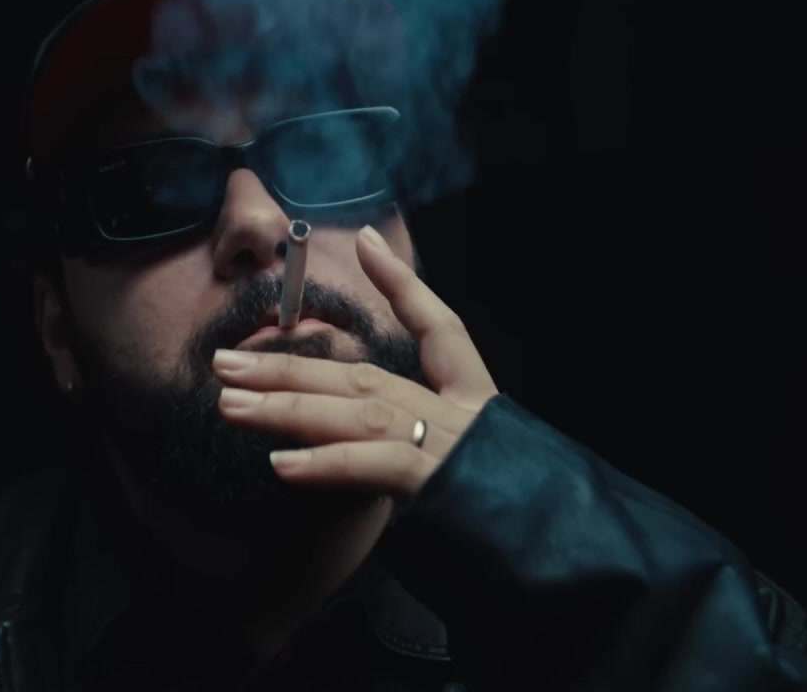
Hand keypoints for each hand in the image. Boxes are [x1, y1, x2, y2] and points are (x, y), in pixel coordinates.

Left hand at [213, 224, 499, 499]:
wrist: (580, 563)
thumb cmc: (523, 525)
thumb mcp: (479, 478)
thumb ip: (426, 456)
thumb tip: (372, 455)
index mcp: (476, 404)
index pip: (441, 330)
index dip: (403, 285)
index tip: (368, 244)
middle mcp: (465, 416)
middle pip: (365, 378)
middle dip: (292, 368)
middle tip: (226, 364)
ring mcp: (456, 447)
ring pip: (362, 412)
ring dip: (289, 406)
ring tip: (230, 405)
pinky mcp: (446, 486)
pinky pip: (378, 467)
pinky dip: (328, 465)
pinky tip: (281, 465)